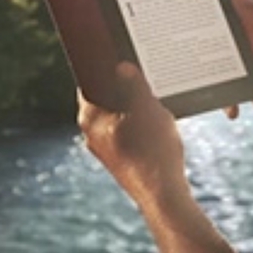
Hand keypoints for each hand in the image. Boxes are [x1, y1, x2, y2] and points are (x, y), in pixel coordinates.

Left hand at [79, 63, 188, 206]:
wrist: (162, 195)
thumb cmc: (153, 150)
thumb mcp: (148, 108)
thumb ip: (134, 84)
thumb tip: (122, 66)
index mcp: (89, 117)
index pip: (89, 81)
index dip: (103, 67)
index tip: (116, 56)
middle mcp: (90, 133)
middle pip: (104, 98)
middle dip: (122, 87)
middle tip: (142, 78)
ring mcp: (103, 148)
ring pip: (117, 116)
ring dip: (133, 108)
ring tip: (154, 104)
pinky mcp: (118, 160)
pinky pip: (125, 133)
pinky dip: (138, 126)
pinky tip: (156, 127)